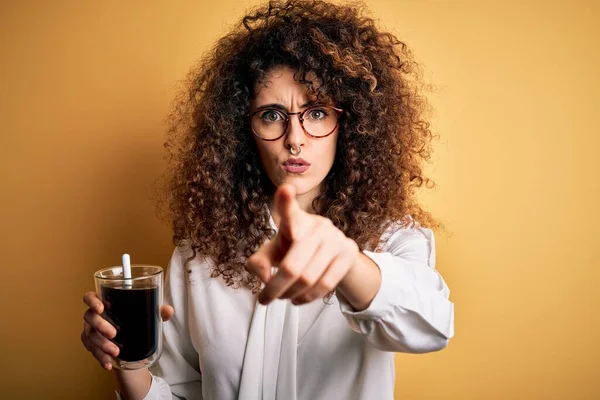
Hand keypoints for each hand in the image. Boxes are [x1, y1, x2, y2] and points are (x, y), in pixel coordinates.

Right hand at [80, 291, 173, 370]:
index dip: (92, 300)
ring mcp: (91, 330)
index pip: (91, 297)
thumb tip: (168, 310)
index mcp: (106, 303)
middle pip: (89, 317)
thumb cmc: (135, 322)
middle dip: (101, 325)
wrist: (132, 345)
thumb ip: (158, 312)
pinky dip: (100, 357)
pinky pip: (91, 350)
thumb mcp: (148, 316)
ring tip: (116, 352)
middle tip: (114, 333)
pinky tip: (108, 363)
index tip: (102, 308)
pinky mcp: (91, 344)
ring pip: (90, 335)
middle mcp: (95, 315)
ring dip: (102, 344)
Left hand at [247, 183, 359, 305]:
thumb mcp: (272, 253)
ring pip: (308, 279)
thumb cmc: (292, 250)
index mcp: (294, 219)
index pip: (289, 210)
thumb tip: (265, 278)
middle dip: (275, 288)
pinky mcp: (348, 252)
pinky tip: (298, 299)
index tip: (285, 189)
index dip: (286, 201)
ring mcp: (335, 238)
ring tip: (282, 298)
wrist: (329, 253)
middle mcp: (316, 224)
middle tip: (265, 299)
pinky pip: (326, 285)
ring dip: (291, 295)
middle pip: (292, 266)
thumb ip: (258, 263)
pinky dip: (308, 298)